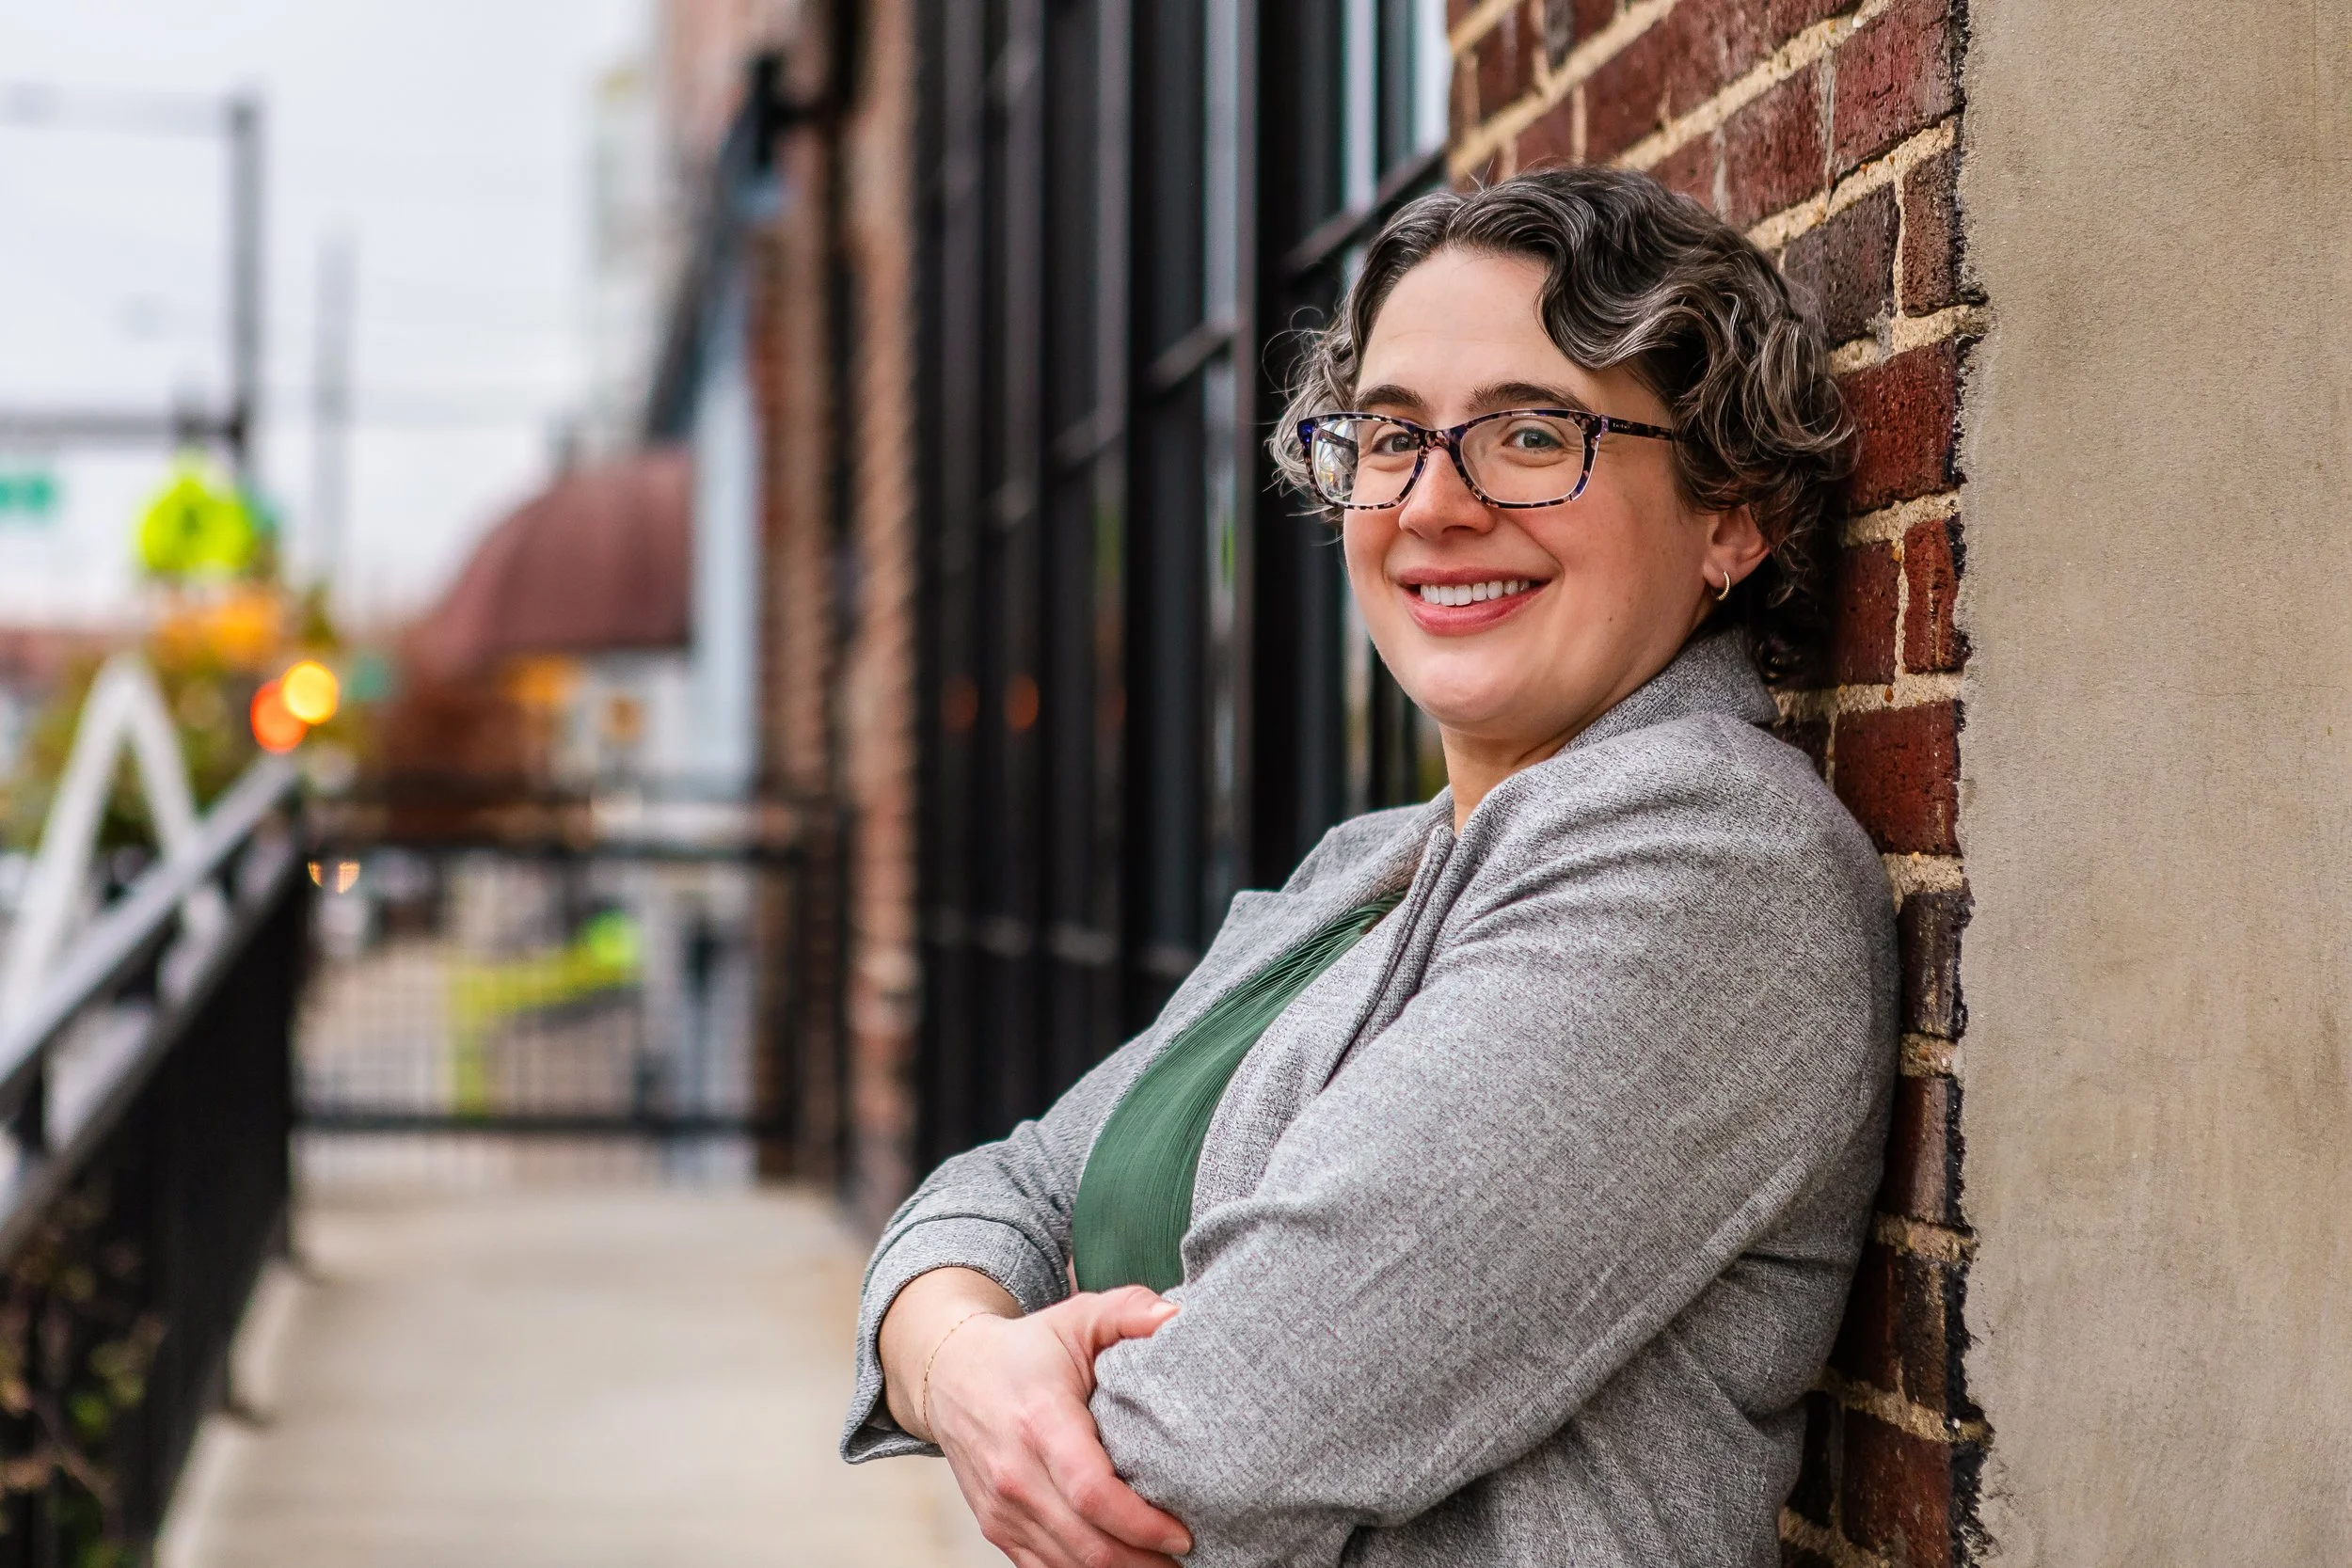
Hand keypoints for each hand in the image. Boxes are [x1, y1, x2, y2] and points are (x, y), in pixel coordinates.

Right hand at [927, 1286, 1192, 1567]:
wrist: (949, 1374)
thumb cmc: (1026, 1348)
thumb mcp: (1077, 1317)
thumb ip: (1129, 1310)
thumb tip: (1177, 1317)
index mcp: (1040, 1422)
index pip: (1092, 1492)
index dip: (1141, 1524)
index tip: (1183, 1534)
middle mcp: (1014, 1473)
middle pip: (1086, 1544)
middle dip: (1143, 1562)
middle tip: (1188, 1559)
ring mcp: (1001, 1508)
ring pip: (1067, 1567)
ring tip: (1163, 1565)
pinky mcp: (996, 1528)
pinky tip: (1122, 1565)